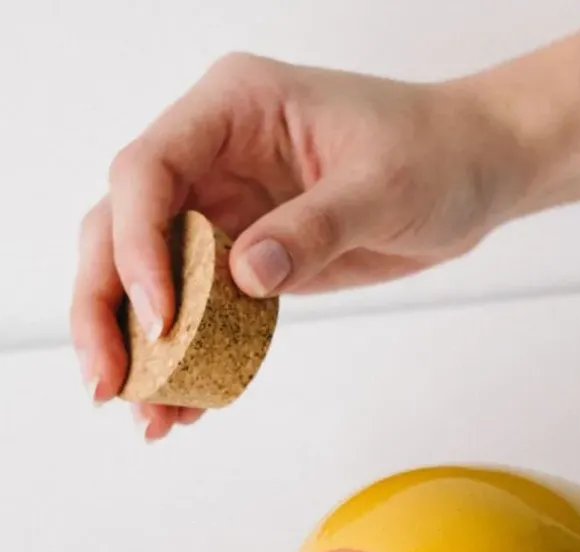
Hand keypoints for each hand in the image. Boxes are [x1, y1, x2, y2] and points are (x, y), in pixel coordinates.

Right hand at [70, 52, 522, 439]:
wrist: (472, 173)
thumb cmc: (435, 154)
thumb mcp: (382, 186)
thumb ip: (314, 228)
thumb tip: (245, 278)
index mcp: (233, 109)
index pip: (148, 170)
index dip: (139, 247)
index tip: (162, 320)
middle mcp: (214, 156)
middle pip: (122, 227)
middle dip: (106, 308)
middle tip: (109, 384)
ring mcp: (227, 208)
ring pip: (153, 276)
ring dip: (141, 346)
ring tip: (146, 414)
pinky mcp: (248, 256)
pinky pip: (202, 308)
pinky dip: (191, 356)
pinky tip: (186, 404)